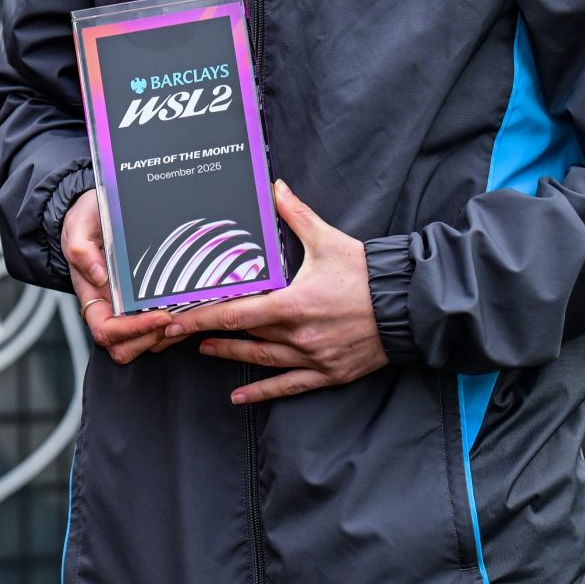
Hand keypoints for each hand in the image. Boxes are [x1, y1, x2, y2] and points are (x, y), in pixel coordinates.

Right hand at [61, 189, 186, 365]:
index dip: (132, 330)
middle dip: (151, 338)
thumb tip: (98, 275)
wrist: (95, 211)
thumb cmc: (86, 221)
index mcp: (92, 296)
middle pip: (124, 348)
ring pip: (143, 343)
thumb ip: (81, 249)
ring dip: (165, 337)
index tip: (159, 316)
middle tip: (174, 320)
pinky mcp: (143, 304)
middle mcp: (108, 308)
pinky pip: (157, 329)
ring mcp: (126, 308)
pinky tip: (187, 310)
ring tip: (185, 317)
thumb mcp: (78, 226)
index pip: (106, 330)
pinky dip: (173, 327)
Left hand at [160, 180, 388, 402]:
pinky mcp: (329, 373)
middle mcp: (299, 335)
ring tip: (204, 350)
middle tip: (180, 333)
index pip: (237, 313)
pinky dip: (262, 392)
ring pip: (261, 360)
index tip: (176, 320)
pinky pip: (289, 386)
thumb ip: (296, 215)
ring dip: (230, 356)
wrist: (409, 305)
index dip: (203, 317)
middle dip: (211, 334)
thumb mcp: (329, 241)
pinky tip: (239, 397)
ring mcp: (313, 358)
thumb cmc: (367, 273)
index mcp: (293, 304)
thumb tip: (274, 186)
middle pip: (244, 336)